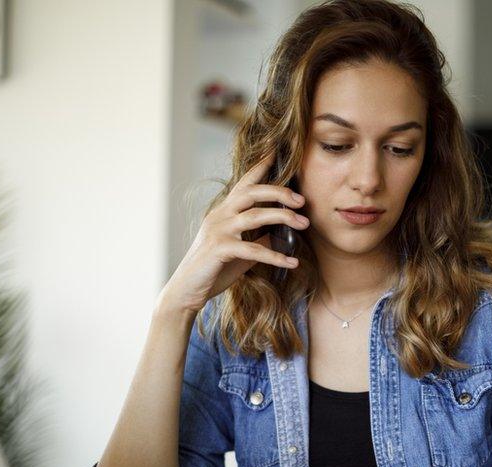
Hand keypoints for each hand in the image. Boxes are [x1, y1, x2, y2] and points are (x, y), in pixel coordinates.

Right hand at [159, 151, 309, 314]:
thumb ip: (258, 237)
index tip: (277, 150)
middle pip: (251, 192)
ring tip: (305, 224)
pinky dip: (275, 255)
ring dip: (283, 218)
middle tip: (302, 200)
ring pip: (255, 216)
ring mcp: (218, 230)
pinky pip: (252, 249)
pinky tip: (292, 262)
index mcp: (224, 211)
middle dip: (279, 192)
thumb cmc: (215, 268)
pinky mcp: (219, 249)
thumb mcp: (241, 250)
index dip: (260, 166)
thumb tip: (282, 232)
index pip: (244, 183)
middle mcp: (220, 215)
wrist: (186, 290)